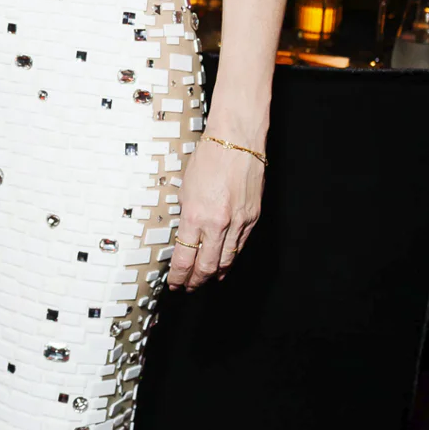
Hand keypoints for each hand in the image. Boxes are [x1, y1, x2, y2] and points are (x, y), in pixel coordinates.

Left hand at [168, 136, 264, 290]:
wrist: (237, 141)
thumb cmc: (209, 158)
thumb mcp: (186, 189)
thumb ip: (188, 216)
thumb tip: (188, 235)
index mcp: (196, 216)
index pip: (185, 258)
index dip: (179, 276)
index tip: (175, 283)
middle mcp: (218, 223)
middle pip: (206, 266)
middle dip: (195, 281)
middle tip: (188, 287)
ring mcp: (239, 222)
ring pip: (226, 260)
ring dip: (214, 273)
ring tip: (205, 280)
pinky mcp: (253, 218)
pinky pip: (241, 245)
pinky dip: (231, 258)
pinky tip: (225, 263)